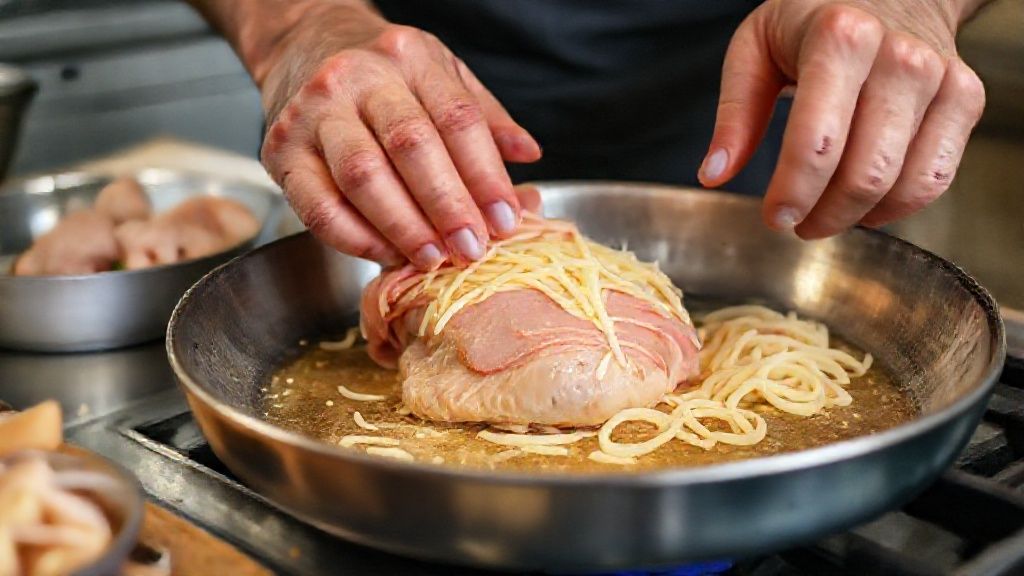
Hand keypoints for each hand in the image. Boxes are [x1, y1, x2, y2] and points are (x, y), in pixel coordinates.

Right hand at [248, 1, 540, 268]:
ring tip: (432, 258)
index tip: (506, 219)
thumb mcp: (439, 74)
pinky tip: (385, 254)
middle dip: (447, 205)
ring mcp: (312, 114)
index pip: (456, 119)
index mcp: (408, 58)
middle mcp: (356, 79)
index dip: (485, 175)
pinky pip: (319, 206)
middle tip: (471, 248)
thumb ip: (483, 117)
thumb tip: (527, 155)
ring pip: (363, 177)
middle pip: (411, 146)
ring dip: (403, 227)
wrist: (301, 44)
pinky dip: (355, 238)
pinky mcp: (280, 152)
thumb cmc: (381, 72)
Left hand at [700, 0, 986, 238]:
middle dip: (824, 215)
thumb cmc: (814, 20)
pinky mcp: (964, 98)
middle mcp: (898, 57)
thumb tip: (714, 175)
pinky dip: (898, 206)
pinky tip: (867, 204)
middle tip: (797, 223)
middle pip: (864, 173)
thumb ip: (734, 113)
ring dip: (857, 216)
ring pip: (902, 183)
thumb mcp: (755, 48)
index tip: (775, 218)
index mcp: (840, 38)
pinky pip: (935, 178)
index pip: (817, 141)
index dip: (794, 193)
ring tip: (826, 214)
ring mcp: (939, 78)